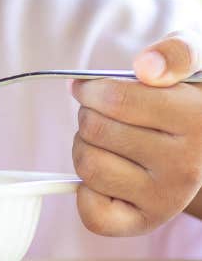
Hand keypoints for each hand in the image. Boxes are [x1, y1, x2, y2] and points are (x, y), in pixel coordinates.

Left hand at [70, 30, 201, 235]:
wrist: (200, 137)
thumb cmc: (185, 93)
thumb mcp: (191, 58)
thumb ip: (175, 52)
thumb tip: (146, 68)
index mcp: (196, 122)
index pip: (115, 100)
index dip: (90, 88)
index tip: (91, 87)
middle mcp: (185, 168)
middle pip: (94, 129)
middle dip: (89, 113)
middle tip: (108, 117)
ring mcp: (167, 201)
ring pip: (88, 165)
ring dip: (85, 145)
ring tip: (109, 140)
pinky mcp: (147, 223)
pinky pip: (93, 213)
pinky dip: (86, 191)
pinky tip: (108, 172)